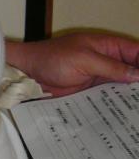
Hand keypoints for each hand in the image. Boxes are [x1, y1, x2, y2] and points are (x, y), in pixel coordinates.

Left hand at [6, 32, 138, 97]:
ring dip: (132, 95)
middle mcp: (108, 60)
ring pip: (125, 85)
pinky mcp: (93, 90)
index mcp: (107, 45)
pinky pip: (112, 96)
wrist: (30, 72)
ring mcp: (101, 76)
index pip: (137, 52)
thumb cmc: (52, 58)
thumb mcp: (84, 59)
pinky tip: (128, 113)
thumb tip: (138, 74)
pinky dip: (120, 103)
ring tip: (137, 109)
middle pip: (134, 70)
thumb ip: (112, 67)